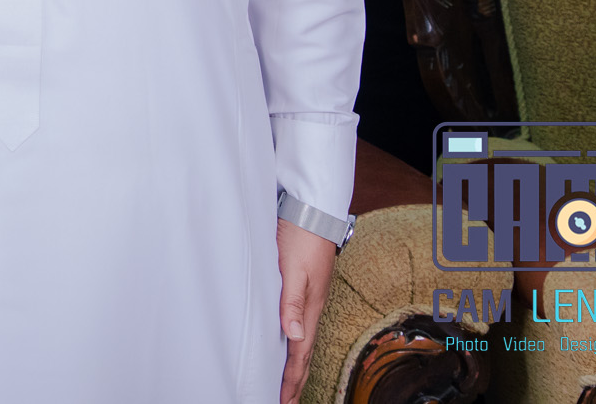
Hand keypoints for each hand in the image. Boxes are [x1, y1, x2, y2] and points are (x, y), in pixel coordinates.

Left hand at [278, 218, 337, 403]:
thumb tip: (293, 337)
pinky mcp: (304, 289)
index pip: (299, 354)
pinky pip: (299, 326)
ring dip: (295, 365)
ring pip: (302, 341)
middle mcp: (311, 309)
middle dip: (295, 380)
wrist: (312, 211)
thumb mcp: (293, 270)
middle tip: (285, 402)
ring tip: (289, 383)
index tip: (283, 401)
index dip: (291, 379)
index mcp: (309, 309)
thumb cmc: (301, 238)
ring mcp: (309, 300)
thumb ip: (292, 302)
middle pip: (303, 353)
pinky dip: (294, 344)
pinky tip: (289, 344)